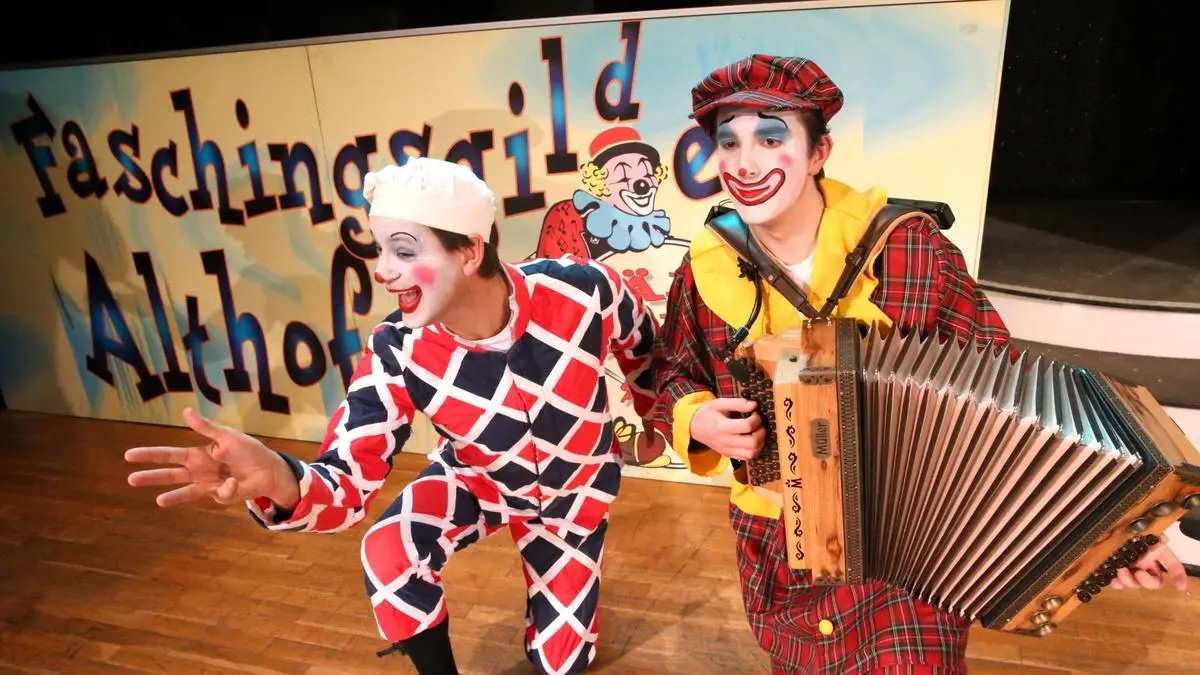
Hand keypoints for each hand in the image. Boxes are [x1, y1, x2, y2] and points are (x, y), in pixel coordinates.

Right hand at [124, 407, 299, 508]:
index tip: (128, 455)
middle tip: (130, 479)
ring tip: (157, 501)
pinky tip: (234, 482)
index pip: (168, 455)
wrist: (269, 469)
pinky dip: (228, 487)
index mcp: (197, 455)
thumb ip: (206, 428)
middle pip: (170, 475)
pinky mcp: (221, 497)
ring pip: (185, 491)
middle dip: (151, 477)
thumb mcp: (228, 436)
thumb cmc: (249, 451)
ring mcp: (208, 486)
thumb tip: (185, 412)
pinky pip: (220, 493)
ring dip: (172, 496)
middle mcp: (198, 472)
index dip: (149, 455)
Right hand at [690, 397, 765, 459]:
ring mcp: (727, 450)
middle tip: (759, 424)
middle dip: (761, 432)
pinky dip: (754, 450)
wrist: (693, 426)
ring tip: (757, 432)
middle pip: (752, 443)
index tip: (754, 413)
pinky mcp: (728, 455)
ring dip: (760, 443)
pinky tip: (752, 440)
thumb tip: (754, 405)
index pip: (747, 426)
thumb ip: (737, 403)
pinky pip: (747, 458)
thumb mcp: (719, 403)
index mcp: (722, 427)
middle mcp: (725, 441)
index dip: (756, 418)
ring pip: (752, 453)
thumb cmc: (707, 413)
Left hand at [1110, 533, 1188, 591]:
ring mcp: (1131, 570)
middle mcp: (1145, 565)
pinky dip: (1114, 583)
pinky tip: (1111, 580)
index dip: (1179, 577)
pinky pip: (1116, 583)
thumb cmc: (1130, 531)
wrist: (1111, 530)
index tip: (1180, 586)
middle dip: (1147, 581)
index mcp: (1156, 554)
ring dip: (1128, 580)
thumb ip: (1154, 534)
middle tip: (1139, 574)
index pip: (1173, 566)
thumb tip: (1163, 539)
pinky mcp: (1115, 573)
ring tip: (1120, 570)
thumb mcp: (1143, 529)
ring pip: (1134, 584)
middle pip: (1153, 582)